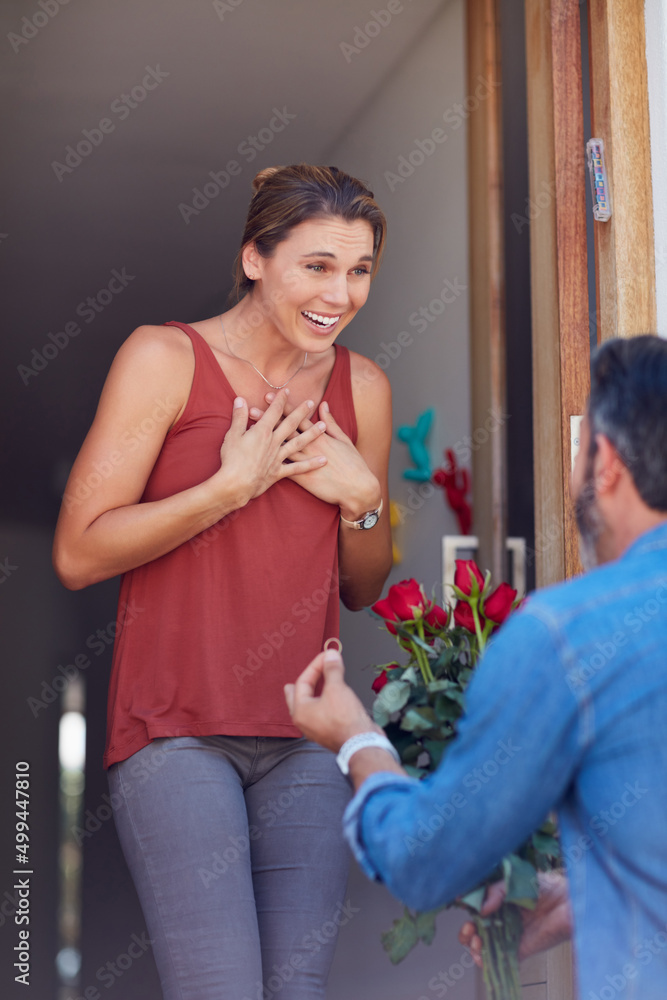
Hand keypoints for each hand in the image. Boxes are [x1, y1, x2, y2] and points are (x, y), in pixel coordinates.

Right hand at [216, 390, 326, 504]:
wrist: (235, 484)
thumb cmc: (231, 460)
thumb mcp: (232, 435)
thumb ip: (239, 417)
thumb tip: (241, 399)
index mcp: (262, 432)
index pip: (274, 412)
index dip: (281, 400)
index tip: (288, 391)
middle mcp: (274, 442)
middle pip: (290, 424)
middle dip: (301, 412)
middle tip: (311, 402)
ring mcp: (278, 457)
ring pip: (299, 443)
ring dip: (312, 434)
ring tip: (323, 427)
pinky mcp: (279, 472)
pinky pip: (298, 468)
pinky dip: (311, 464)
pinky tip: (323, 460)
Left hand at [250, 393, 380, 515]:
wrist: (358, 488)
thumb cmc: (353, 463)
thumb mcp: (344, 439)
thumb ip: (331, 422)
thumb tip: (323, 405)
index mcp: (319, 436)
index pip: (297, 417)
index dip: (282, 406)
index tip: (269, 396)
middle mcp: (310, 446)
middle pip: (285, 430)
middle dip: (268, 419)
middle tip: (252, 408)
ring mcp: (305, 462)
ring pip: (281, 447)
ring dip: (266, 439)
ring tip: (250, 430)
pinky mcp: (303, 478)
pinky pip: (285, 469)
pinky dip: (272, 463)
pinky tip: (258, 458)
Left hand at [284, 648, 382, 751]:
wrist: (361, 744)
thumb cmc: (345, 719)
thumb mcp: (337, 688)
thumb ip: (332, 670)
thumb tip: (331, 655)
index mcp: (300, 711)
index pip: (303, 682)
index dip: (315, 666)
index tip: (327, 656)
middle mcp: (304, 722)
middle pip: (299, 698)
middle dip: (303, 685)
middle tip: (299, 679)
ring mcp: (316, 729)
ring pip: (310, 707)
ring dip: (315, 693)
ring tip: (317, 685)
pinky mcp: (329, 732)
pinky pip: (321, 713)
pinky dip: (324, 702)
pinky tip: (332, 699)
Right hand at [458, 871, 572, 965]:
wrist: (569, 902)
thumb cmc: (544, 886)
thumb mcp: (515, 881)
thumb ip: (496, 892)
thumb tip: (481, 909)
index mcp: (498, 901)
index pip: (475, 907)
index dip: (466, 908)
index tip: (461, 906)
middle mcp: (501, 919)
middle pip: (476, 929)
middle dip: (467, 932)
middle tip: (469, 929)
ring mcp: (509, 936)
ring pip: (484, 946)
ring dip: (474, 946)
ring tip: (477, 942)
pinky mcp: (520, 950)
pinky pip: (500, 960)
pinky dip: (486, 961)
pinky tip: (482, 955)